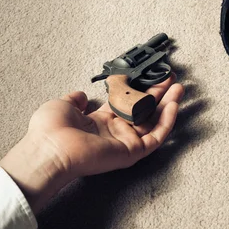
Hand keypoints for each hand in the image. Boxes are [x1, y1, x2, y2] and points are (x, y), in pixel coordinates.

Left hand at [0, 74, 183, 214]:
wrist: (49, 150)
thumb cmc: (50, 131)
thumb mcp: (62, 105)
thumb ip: (75, 100)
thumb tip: (81, 94)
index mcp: (100, 121)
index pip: (126, 103)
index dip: (139, 89)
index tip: (149, 76)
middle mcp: (115, 131)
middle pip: (143, 110)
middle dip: (159, 94)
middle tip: (171, 80)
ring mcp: (124, 142)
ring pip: (153, 122)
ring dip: (168, 105)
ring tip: (179, 89)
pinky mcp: (132, 151)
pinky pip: (155, 136)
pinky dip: (166, 121)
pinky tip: (173, 105)